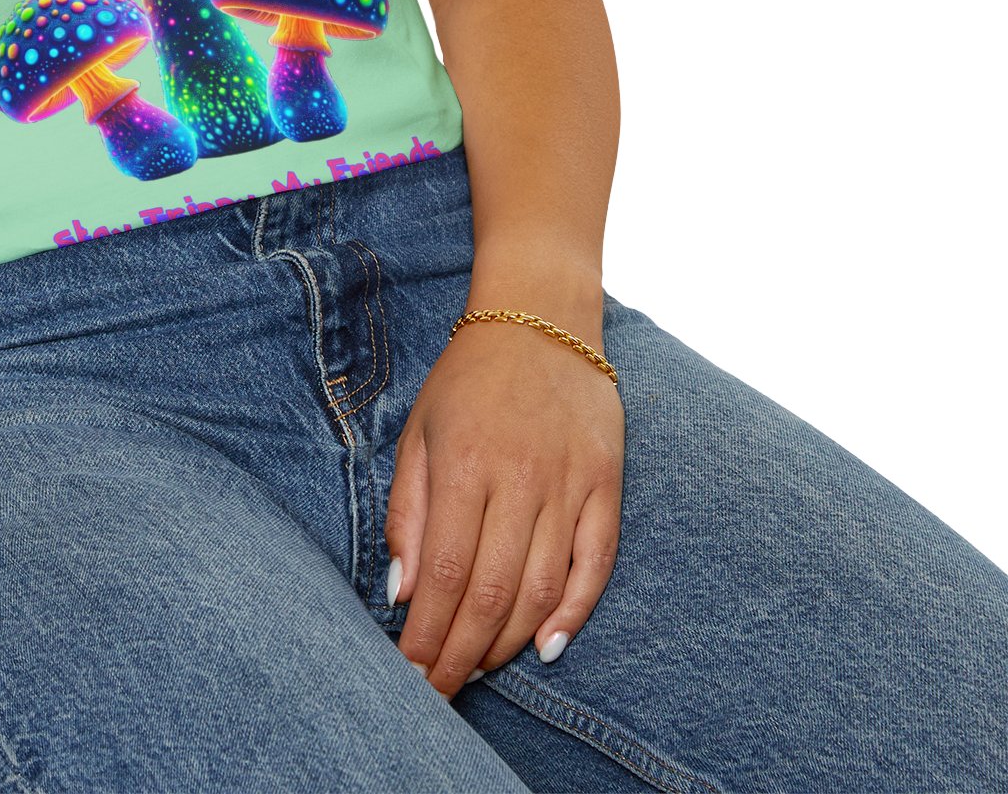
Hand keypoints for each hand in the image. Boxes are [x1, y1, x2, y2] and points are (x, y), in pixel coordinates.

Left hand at [384, 310, 624, 696]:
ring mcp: (569, 483)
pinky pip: (596, 563)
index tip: (411, 672)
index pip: (445, 573)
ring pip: (542, 588)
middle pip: (492, 592)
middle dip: (462, 653)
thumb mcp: (419, 432)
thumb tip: (402, 592)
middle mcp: (519, 478)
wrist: (540, 318)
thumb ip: (408, 512)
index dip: (428, 634)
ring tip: (479, 669)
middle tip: (441, 691)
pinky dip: (574, 612)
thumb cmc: (468, 379)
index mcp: (464, 464)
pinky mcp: (607, 484)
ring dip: (509, 642)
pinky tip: (547, 646)